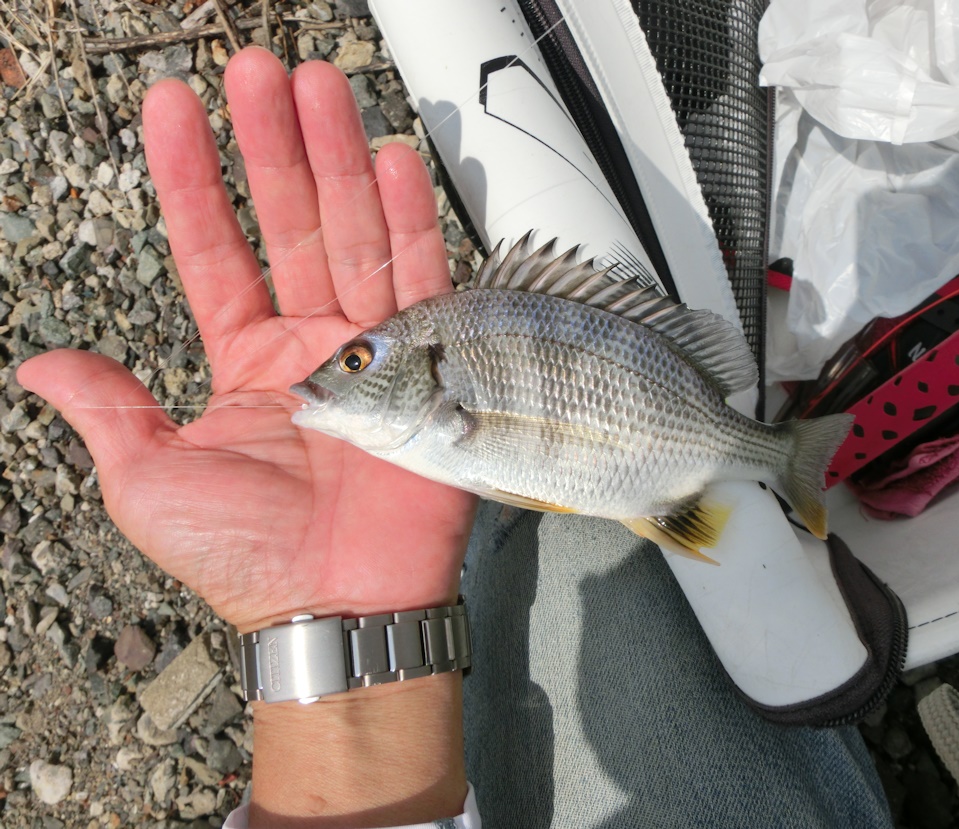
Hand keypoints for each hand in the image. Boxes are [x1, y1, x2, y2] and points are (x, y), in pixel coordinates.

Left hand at [17, 48, 476, 634]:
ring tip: (314, 86)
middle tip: (256, 69)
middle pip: (288, 223)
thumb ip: (108, 409)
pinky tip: (390, 160)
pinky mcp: (426, 366)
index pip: (212, 249)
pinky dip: (407, 223)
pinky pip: (418, 282)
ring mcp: (370, 349)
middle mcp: (310, 343)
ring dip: (334, 159)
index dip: (190, 178)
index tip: (170, 108)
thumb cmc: (245, 557)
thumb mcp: (147, 482)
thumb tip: (44, 362)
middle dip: (270, 145)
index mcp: (245, 360)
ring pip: (352, 234)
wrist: (339, 606)